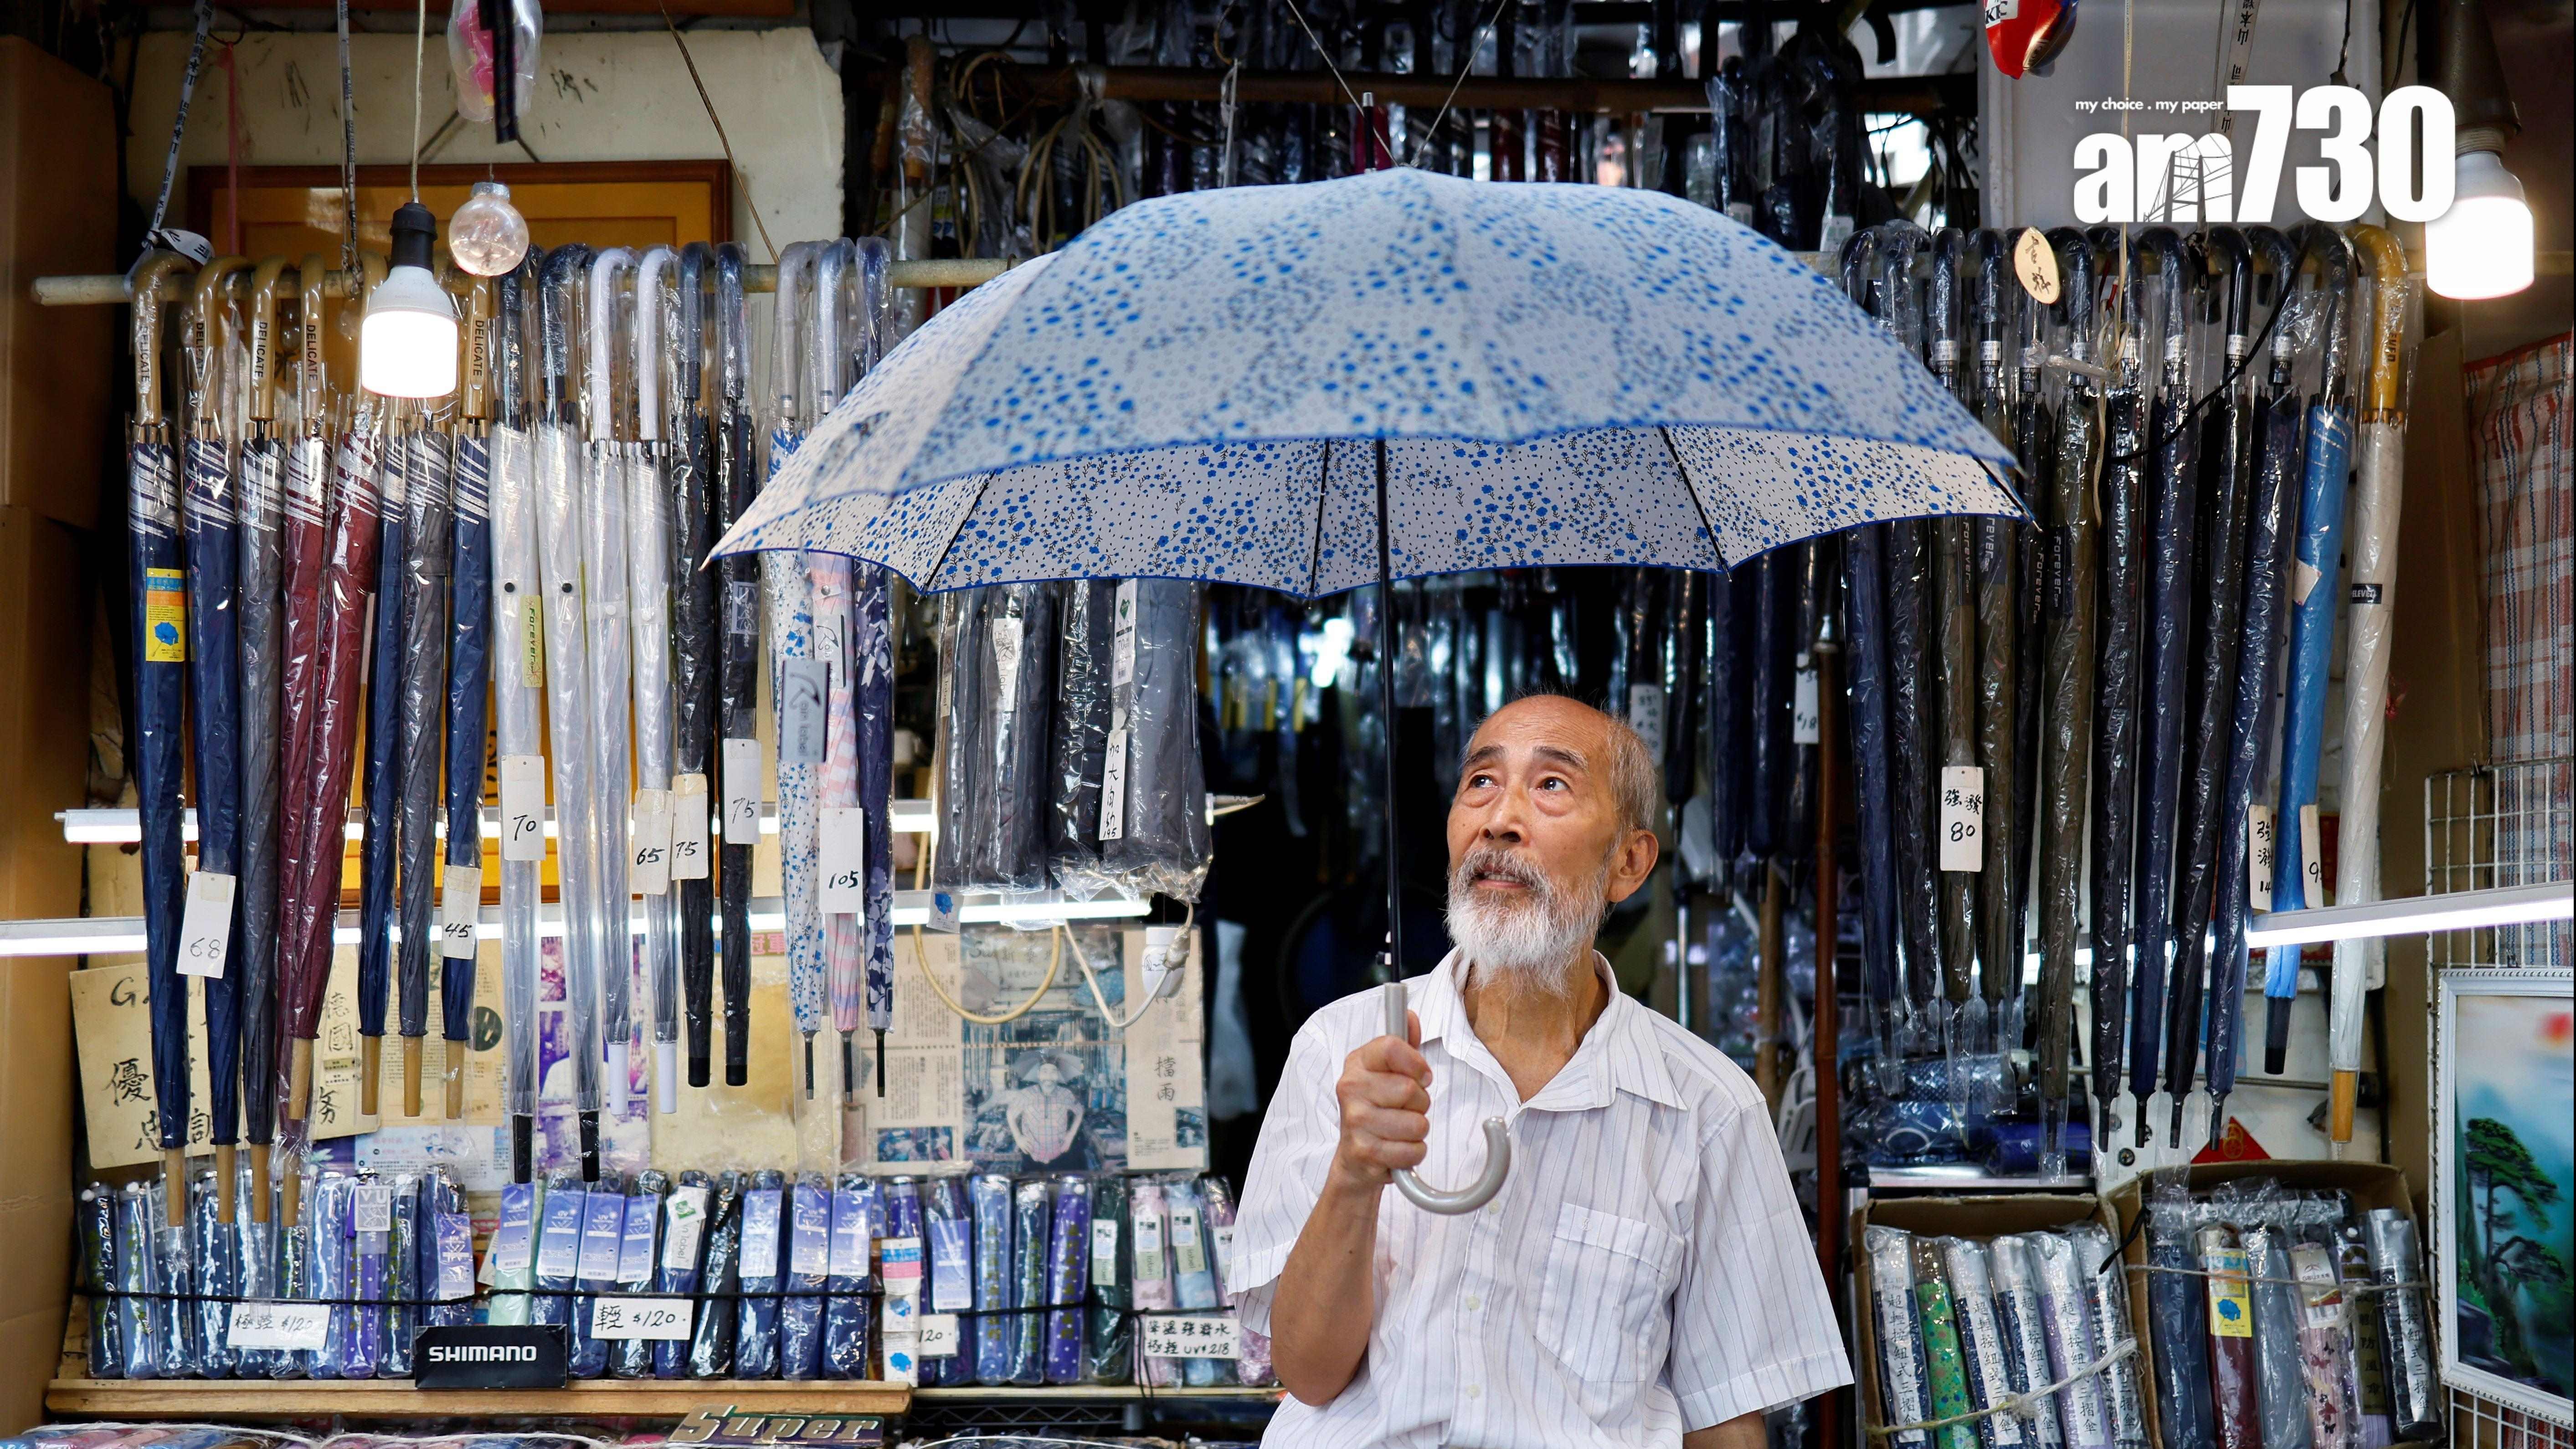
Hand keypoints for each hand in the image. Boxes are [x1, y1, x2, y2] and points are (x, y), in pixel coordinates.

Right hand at [1330, 1010, 1431, 1187]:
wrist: (1355, 1157)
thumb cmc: (1377, 1109)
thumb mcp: (1387, 1073)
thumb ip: (1402, 1045)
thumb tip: (1410, 1016)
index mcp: (1357, 1063)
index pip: (1391, 1047)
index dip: (1416, 1063)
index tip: (1422, 1076)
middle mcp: (1350, 1088)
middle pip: (1409, 1089)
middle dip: (1420, 1103)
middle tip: (1406, 1109)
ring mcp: (1355, 1121)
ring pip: (1416, 1123)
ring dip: (1418, 1130)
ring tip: (1400, 1130)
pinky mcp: (1365, 1151)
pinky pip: (1413, 1150)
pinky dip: (1414, 1152)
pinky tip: (1397, 1148)